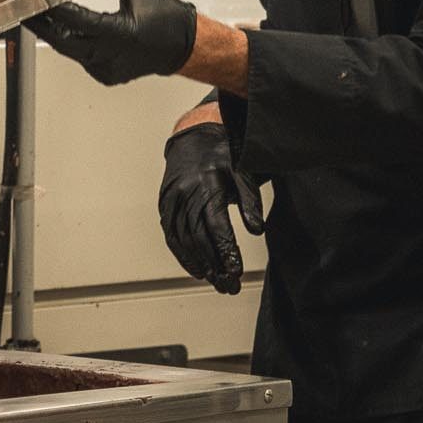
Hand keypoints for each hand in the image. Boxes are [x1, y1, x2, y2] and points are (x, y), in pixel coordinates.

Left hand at [28, 0, 195, 84]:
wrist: (183, 46)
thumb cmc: (165, 15)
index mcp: (120, 33)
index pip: (75, 19)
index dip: (52, 5)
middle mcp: (110, 56)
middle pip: (61, 41)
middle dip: (40, 23)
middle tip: (24, 7)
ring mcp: (105, 69)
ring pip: (68, 50)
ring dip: (55, 31)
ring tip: (41, 13)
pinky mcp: (104, 76)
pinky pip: (80, 57)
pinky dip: (73, 42)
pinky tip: (69, 28)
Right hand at [159, 122, 263, 294]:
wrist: (192, 137)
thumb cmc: (222, 155)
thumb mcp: (242, 172)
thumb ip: (250, 201)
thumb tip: (257, 230)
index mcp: (207, 185)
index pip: (216, 225)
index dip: (225, 251)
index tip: (236, 271)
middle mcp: (185, 194)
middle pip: (199, 238)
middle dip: (215, 265)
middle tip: (229, 286)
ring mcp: (171, 200)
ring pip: (183, 240)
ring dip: (199, 264)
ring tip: (215, 282)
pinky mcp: (165, 205)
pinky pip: (171, 235)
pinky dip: (183, 255)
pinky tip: (196, 270)